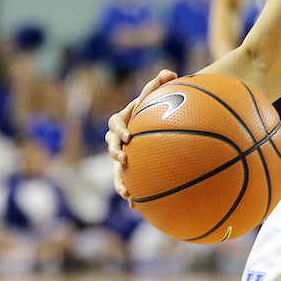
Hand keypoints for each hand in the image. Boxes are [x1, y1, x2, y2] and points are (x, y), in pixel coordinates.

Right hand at [106, 68, 176, 202]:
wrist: (159, 118)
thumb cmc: (158, 104)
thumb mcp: (159, 91)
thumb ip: (161, 81)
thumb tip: (169, 73)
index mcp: (123, 120)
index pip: (114, 123)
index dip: (118, 129)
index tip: (128, 136)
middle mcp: (120, 138)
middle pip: (111, 148)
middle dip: (115, 155)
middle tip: (123, 160)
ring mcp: (124, 154)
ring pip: (116, 170)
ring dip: (119, 181)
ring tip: (126, 193)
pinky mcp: (133, 167)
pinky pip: (129, 180)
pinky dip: (133, 193)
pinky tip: (137, 207)